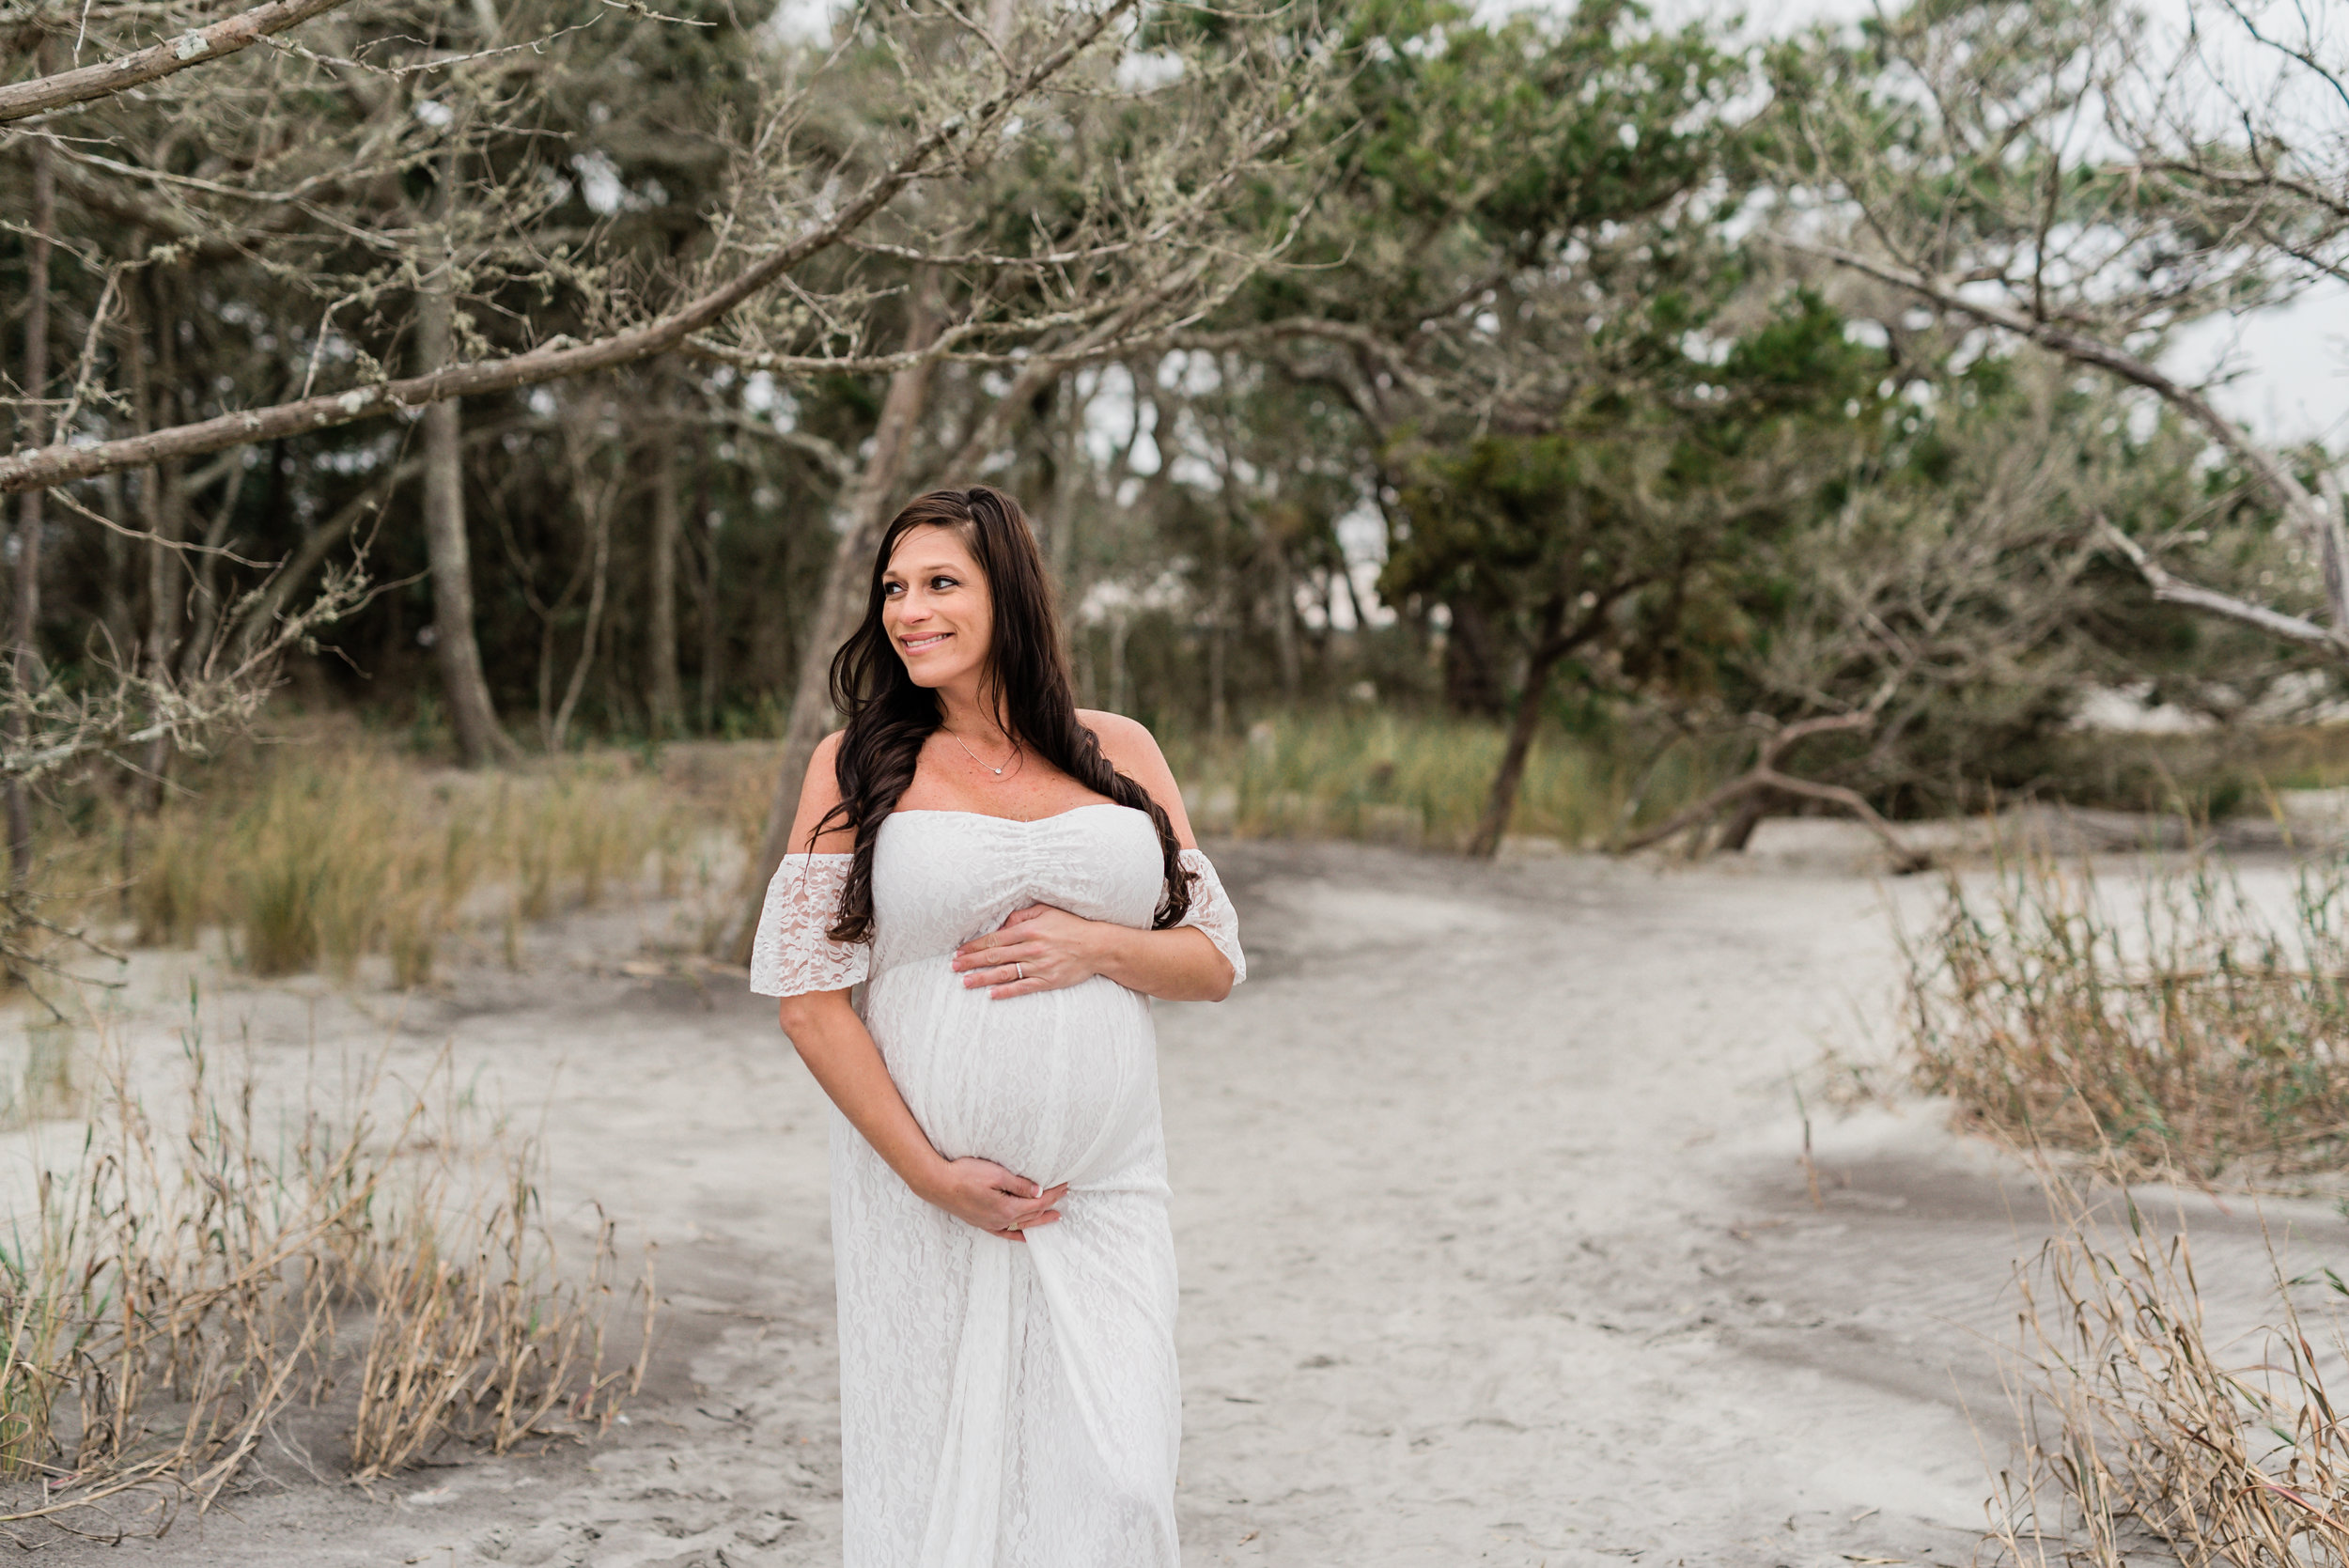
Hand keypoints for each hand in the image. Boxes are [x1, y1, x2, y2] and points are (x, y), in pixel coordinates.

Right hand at [917, 1156, 1066, 1241]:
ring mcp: (991, 1224)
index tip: (1064, 1186)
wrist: (937, 1184)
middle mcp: (1001, 1220)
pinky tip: (1025, 1235)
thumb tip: (1038, 1191)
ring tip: (1054, 1217)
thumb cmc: (964, 1175)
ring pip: (1022, 1225)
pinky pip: (1005, 1233)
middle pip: (1032, 1214)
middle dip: (1050, 1204)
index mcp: (1007, 1208)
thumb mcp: (995, 1174)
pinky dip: (1018, 1234)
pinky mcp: (982, 1223)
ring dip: (1039, 1220)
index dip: (1053, 1194)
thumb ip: (1018, 1185)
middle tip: (1064, 1195)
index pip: (1037, 1202)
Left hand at [952, 904, 1101, 997]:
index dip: (974, 946)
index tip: (960, 951)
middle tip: (954, 967)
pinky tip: (991, 994)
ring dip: (982, 978)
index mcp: (1028, 931)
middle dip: (972, 962)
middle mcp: (1031, 948)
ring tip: (965, 982)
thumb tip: (1002, 925)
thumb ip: (1022, 916)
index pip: (994, 939)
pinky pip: (1023, 987)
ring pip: (1005, 973)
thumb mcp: (1046, 911)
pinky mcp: (1048, 980)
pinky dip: (1006, 991)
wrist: (1097, 946)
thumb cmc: (1071, 926)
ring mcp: (1039, 966)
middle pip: (995, 956)